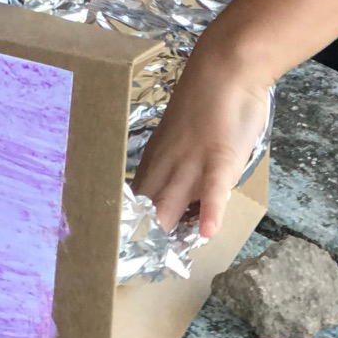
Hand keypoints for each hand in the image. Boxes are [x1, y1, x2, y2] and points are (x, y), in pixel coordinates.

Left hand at [130, 17, 270, 239]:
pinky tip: (205, 233)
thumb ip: (177, 164)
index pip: (134, 202)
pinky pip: (213, 188)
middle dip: (134, 240)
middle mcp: (167, 165)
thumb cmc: (208, 100)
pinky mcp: (219, 157)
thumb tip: (178, 194)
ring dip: (161, 232)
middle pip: (145, 208)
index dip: (124, 228)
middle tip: (120, 270)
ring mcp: (191, 163)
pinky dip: (210, 210)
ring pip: (170, 202)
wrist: (225, 66)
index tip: (112, 253)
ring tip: (150, 261)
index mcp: (156, 160)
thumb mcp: (182, 136)